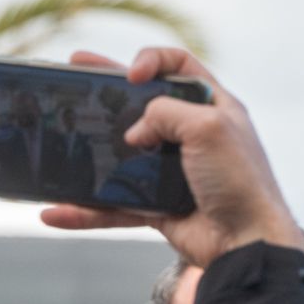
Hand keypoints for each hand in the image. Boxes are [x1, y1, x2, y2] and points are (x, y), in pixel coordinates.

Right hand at [41, 49, 303, 266]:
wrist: (247, 243)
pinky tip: (57, 210)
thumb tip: (134, 133)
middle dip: (107, 87)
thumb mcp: (208, 126)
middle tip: (75, 69)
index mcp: (213, 107)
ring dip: (88, 148)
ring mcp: (173, 172)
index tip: (130, 75)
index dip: (152, 61)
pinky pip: (114, 205)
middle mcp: (193, 136)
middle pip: (142, 103)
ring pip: (121, 155)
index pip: (180, 66)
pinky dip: (86, 210)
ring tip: (56, 132)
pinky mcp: (158, 206)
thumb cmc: (240, 180)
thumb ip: (165, 113)